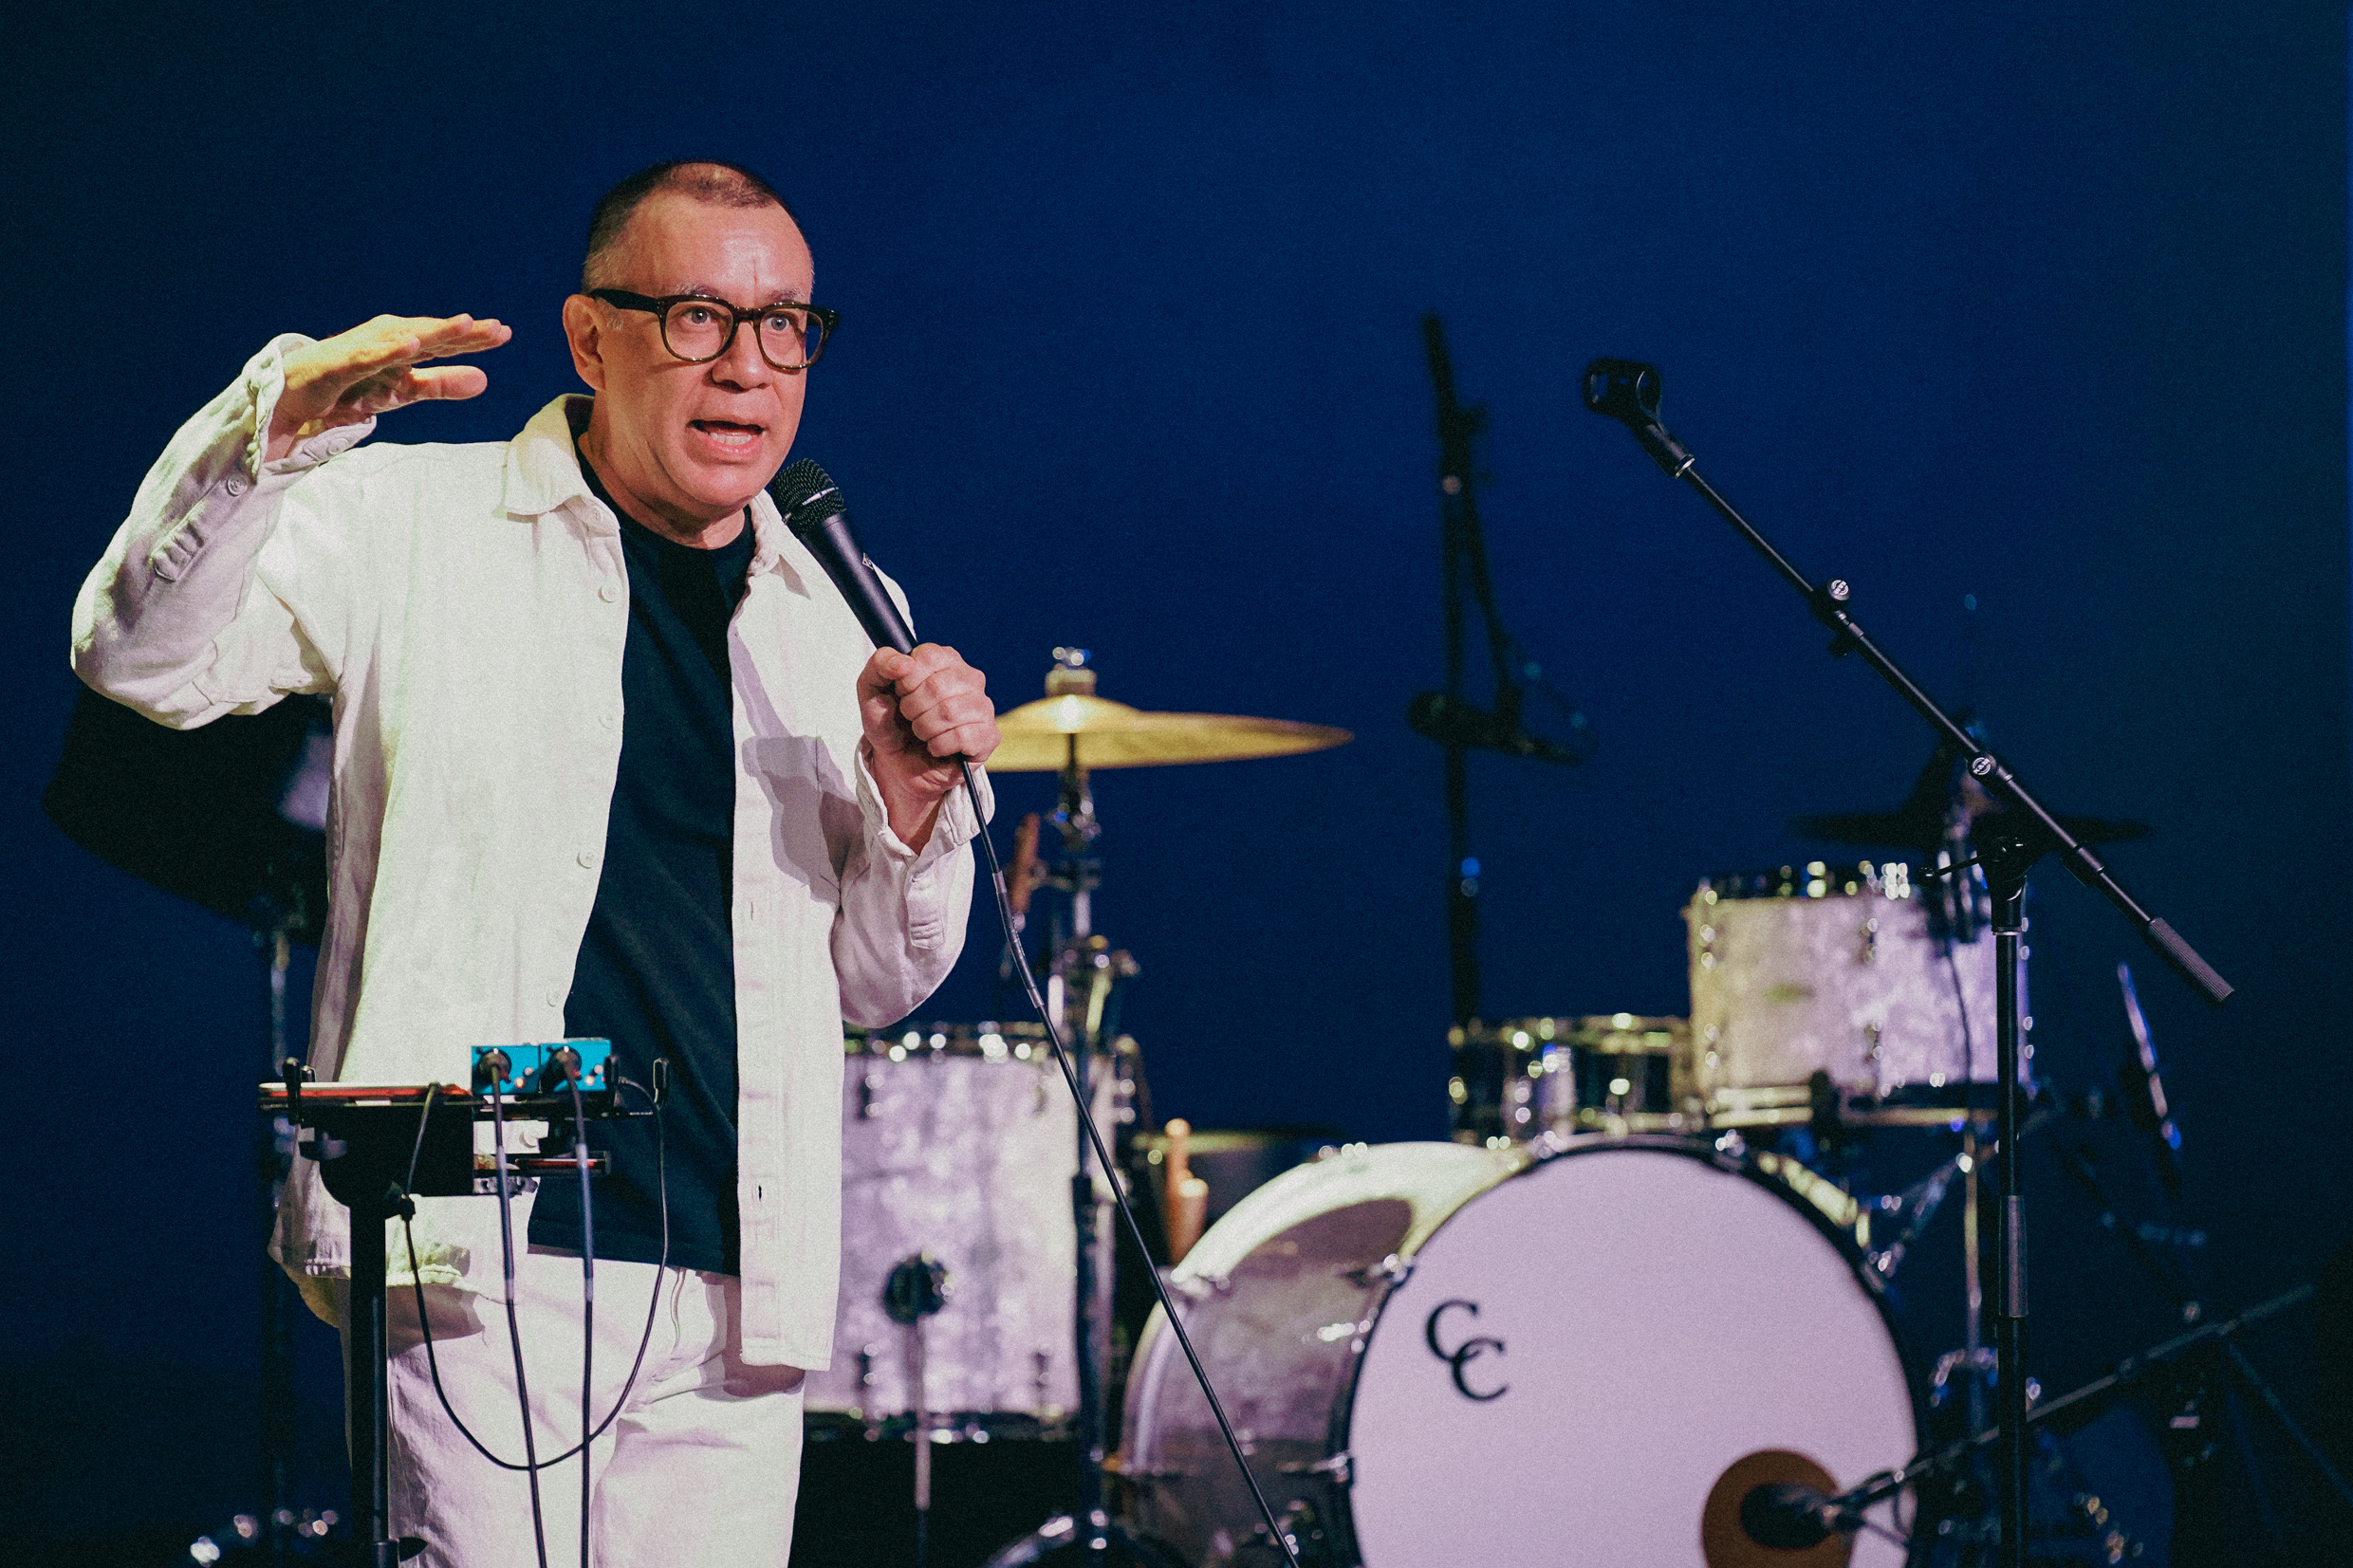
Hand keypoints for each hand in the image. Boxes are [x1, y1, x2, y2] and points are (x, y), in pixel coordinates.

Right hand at [267, 314, 511, 460]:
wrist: (295, 397)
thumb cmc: (350, 387)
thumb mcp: (404, 391)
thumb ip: (440, 384)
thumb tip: (485, 379)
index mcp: (402, 346)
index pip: (443, 342)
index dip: (474, 338)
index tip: (504, 333)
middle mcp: (384, 340)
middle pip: (429, 335)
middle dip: (462, 331)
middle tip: (496, 328)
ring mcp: (361, 350)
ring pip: (401, 339)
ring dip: (432, 331)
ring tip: (464, 325)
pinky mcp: (338, 365)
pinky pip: (366, 357)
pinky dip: (387, 350)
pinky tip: (411, 345)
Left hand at [857, 643, 999, 851]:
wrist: (899, 764)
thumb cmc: (891, 723)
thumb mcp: (872, 691)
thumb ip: (880, 665)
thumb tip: (903, 663)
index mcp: (944, 659)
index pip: (927, 657)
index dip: (906, 680)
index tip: (900, 693)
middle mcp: (969, 678)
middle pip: (937, 686)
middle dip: (912, 709)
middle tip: (910, 718)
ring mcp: (983, 707)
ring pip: (949, 713)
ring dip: (924, 729)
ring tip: (922, 733)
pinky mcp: (989, 736)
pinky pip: (962, 737)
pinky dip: (939, 746)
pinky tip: (936, 747)